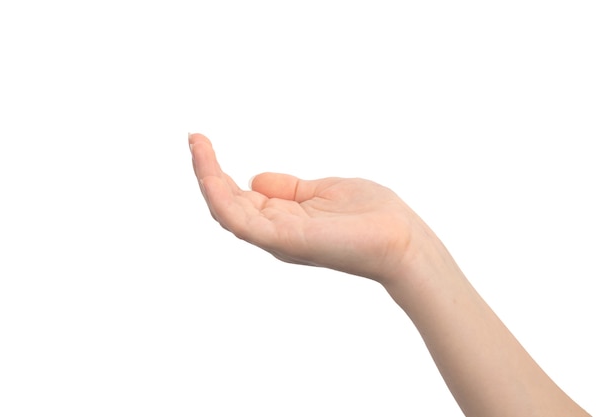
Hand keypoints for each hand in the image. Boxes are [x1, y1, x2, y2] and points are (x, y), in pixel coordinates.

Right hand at [189, 133, 433, 284]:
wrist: (401, 239)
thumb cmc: (370, 217)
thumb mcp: (321, 191)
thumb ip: (288, 188)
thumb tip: (256, 178)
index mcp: (282, 220)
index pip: (239, 196)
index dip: (217, 171)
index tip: (203, 142)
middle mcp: (274, 231)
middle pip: (227, 203)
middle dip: (206, 170)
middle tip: (194, 139)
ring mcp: (278, 238)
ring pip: (227, 211)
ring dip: (207, 178)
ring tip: (197, 147)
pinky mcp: (286, 240)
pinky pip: (242, 222)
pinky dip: (222, 198)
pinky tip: (209, 174)